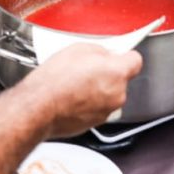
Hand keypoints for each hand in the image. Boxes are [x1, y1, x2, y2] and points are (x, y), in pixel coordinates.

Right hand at [18, 43, 141, 137]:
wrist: (37, 108)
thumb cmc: (54, 80)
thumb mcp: (79, 49)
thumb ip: (101, 52)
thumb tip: (106, 55)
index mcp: (117, 72)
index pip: (136, 61)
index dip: (125, 56)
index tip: (118, 56)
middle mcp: (117, 95)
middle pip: (121, 80)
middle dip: (108, 74)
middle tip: (87, 69)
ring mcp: (107, 112)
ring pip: (109, 95)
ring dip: (98, 90)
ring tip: (76, 85)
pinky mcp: (96, 124)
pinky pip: (98, 108)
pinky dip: (89, 104)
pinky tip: (72, 98)